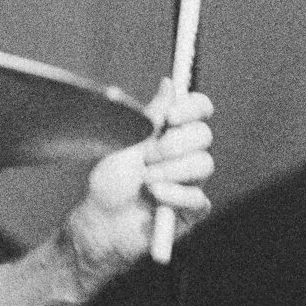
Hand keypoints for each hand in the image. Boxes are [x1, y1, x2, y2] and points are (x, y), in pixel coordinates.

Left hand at [63, 79, 213, 287]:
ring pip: (204, 164)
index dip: (191, 108)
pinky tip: (155, 197)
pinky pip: (199, 197)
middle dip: (173, 144)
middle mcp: (186, 154)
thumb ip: (152, 115)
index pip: (199, 109)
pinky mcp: (192, 210)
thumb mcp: (127, 142)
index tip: (170, 117)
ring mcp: (191, 181)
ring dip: (170, 170)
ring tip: (145, 181)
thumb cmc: (111, 181)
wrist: (101, 221)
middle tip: (146, 157)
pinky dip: (175, 195)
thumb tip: (169, 84)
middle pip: (204, 135)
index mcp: (172, 132)